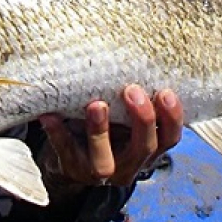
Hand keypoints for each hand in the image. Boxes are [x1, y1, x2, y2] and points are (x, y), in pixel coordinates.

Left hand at [39, 85, 183, 187]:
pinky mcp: (72, 169)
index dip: (172, 118)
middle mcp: (129, 166)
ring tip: (96, 105)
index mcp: (148, 150)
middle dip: (141, 120)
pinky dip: (58, 134)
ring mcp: (101, 172)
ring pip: (105, 162)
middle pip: (144, 149)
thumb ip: (134, 99)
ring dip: (101, 132)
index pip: (169, 139)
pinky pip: (65, 152)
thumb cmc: (107, 128)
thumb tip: (135, 49)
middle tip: (131, 90)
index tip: (165, 91)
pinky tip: (50, 115)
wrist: (74, 159)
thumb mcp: (126, 118)